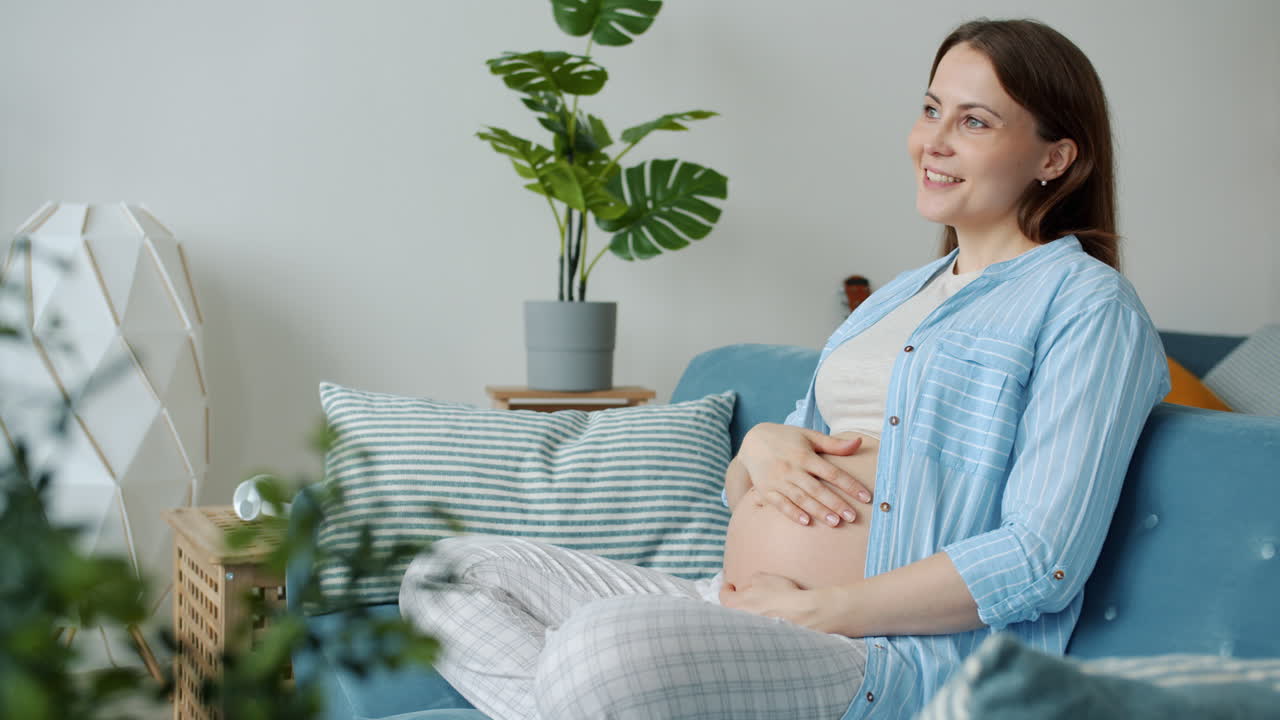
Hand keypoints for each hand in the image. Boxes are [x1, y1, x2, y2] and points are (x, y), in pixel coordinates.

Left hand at [719, 572, 836, 632]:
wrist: (804, 613)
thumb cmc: (782, 594)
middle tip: (746, 599)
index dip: (726, 589)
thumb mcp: (762, 578)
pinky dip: (762, 627)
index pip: (723, 597)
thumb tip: (748, 586)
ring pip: (745, 624)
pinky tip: (772, 619)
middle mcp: (740, 623)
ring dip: (750, 616)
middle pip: (732, 613)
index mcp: (736, 606)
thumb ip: (749, 581)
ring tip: (762, 609)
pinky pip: (759, 632)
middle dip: (738, 605)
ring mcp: (752, 634)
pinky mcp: (765, 641)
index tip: (730, 586)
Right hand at [738, 423, 871, 526]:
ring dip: (817, 511)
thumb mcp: (809, 436)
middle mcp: (792, 468)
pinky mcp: (766, 490)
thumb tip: (859, 442)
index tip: (866, 497)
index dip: (850, 485)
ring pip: (801, 498)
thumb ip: (833, 444)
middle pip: (817, 489)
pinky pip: (780, 504)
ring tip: (834, 522)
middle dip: (835, 503)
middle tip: (852, 517)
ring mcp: (778, 480)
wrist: (752, 441)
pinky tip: (806, 522)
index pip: (832, 473)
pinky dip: (792, 512)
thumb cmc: (786, 439)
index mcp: (805, 455)